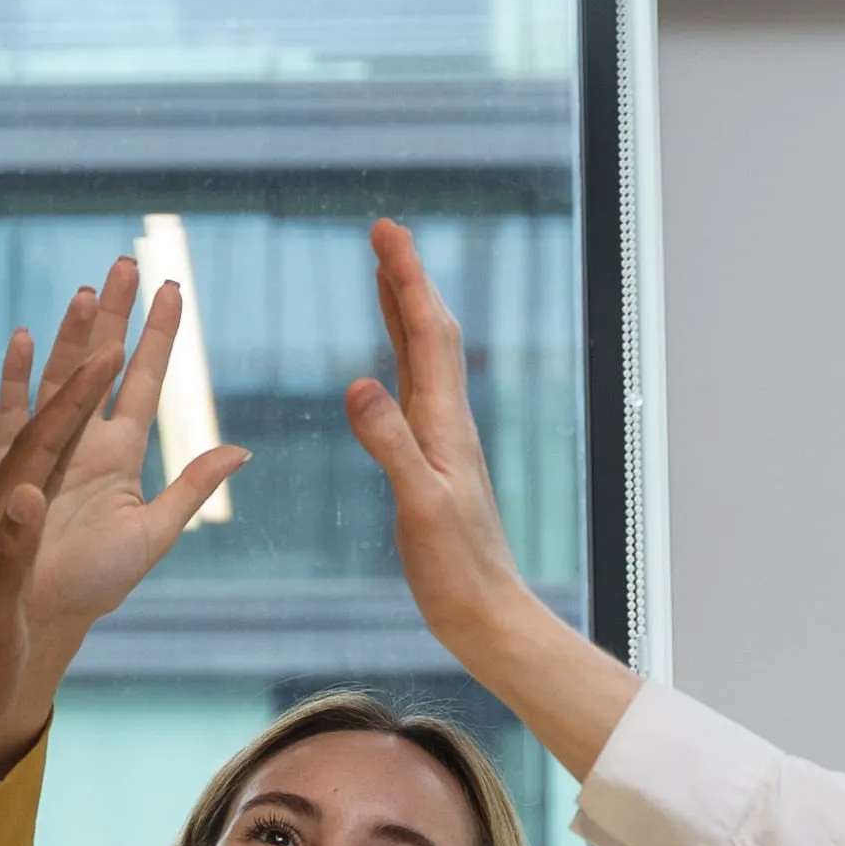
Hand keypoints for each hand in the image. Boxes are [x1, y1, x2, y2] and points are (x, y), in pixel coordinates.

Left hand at [0, 261, 141, 845]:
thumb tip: (26, 494)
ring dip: (67, 354)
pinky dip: (26, 396)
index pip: (48, 435)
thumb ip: (10, 553)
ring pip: (39, 410)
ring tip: (86, 297)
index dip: (82, 389)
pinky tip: (30, 366)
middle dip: (85, 341)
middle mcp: (0, 495)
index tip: (117, 342)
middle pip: (48, 400)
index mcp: (3, 514)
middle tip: (113, 277)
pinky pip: (16, 444)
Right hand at [0, 271, 244, 723]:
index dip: (158, 337)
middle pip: (99, 364)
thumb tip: (242, 447)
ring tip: (86, 290)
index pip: (142, 382)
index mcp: (118, 457)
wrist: (32, 626)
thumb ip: (191, 488)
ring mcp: (40, 452)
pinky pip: (8, 416)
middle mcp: (80, 444)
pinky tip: (25, 338)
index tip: (172, 289)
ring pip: (59, 379)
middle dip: (114, 314)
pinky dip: (17, 379)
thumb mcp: (153, 536)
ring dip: (73, 335)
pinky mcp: (2, 471)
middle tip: (128, 260)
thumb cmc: (90, 588)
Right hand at [343, 218, 641, 779]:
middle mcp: (448, 422)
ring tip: (386, 275)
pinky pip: (414, 392)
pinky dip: (400, 359)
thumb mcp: (417, 506)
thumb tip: (359, 383)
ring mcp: (442, 441)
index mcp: (445, 423)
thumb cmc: (456, 570)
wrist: (485, 614)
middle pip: (429, 332)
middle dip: (406, 279)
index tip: (386, 231)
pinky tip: (388, 364)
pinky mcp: (433, 463)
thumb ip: (390, 445)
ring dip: (405, 312)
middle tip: (384, 233)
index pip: (426, 332)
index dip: (406, 278)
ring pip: (423, 359)